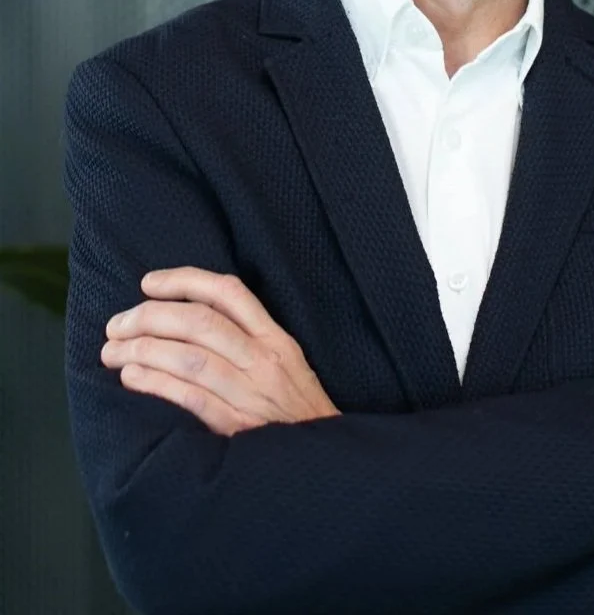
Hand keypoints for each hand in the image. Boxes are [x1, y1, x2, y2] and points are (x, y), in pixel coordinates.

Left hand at [101, 267, 340, 436]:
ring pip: (190, 358)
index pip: (228, 293)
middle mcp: (264, 361)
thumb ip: (250, 340)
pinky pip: (192, 399)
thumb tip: (189, 319)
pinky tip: (132, 378)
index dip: (184, 281)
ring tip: (113, 351)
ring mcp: (252, 395)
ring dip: (143, 350)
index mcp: (276, 339)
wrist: (327, 465)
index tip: (148, 283)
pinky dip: (157, 384)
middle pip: (200, 323)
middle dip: (150, 317)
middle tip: (116, 324)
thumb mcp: (288, 364)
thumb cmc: (299, 414)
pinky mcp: (239, 429)